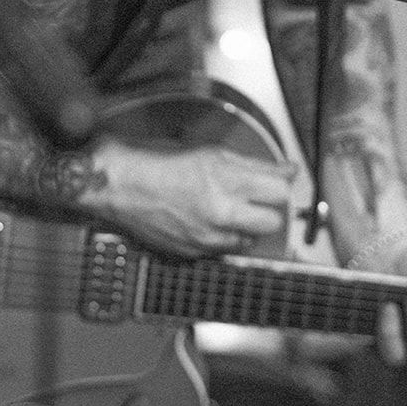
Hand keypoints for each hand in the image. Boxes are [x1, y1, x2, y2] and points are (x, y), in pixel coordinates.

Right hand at [83, 138, 294, 258]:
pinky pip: (225, 249)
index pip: (281, 191)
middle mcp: (220, 210)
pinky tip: (206, 221)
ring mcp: (208, 235)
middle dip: (268, 209)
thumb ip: (253, 164)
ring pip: (252, 239)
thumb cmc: (157, 163)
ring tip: (226, 209)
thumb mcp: (209, 153)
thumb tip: (287, 170)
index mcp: (225, 178)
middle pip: (274, 221)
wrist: (119, 186)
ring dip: (246, 226)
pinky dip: (222, 237)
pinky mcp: (195, 252)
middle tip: (255, 197)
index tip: (276, 181)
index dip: (280, 184)